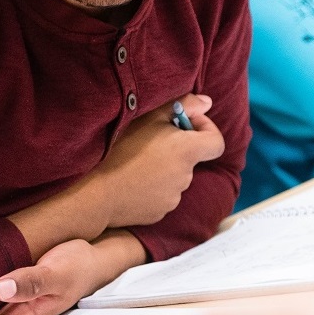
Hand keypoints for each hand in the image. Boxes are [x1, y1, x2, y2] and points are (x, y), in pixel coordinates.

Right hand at [92, 94, 225, 226]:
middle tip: (149, 141)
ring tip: (135, 162)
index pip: (217, 142)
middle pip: (190, 158)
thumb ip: (184, 105)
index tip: (185, 124)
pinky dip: (153, 187)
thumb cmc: (120, 149)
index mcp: (187, 151)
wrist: (96, 191)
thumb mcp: (149, 117)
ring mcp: (174, 197)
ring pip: (175, 177)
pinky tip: (132, 181)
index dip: (206, 129)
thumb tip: (207, 102)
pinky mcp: (160, 212)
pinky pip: (162, 195)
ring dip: (164, 168)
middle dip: (176, 148)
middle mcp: (186, 176)